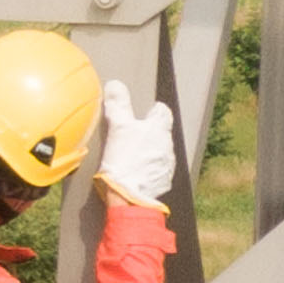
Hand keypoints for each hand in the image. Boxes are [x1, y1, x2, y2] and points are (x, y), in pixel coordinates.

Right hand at [105, 95, 179, 209]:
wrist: (128, 197)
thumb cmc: (124, 160)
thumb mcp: (117, 127)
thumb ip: (118, 104)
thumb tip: (116, 85)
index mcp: (159, 129)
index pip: (163, 111)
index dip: (153, 110)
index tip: (142, 113)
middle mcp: (168, 145)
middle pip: (161, 132)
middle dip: (149, 132)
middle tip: (130, 135)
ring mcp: (167, 165)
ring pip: (160, 151)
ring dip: (149, 151)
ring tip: (131, 156)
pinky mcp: (163, 182)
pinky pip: (157, 171)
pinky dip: (148, 170)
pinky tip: (134, 173)